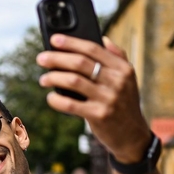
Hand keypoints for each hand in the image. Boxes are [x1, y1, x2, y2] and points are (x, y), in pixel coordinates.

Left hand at [37, 34, 151, 162]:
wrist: (132, 134)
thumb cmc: (123, 103)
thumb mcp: (127, 79)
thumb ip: (117, 57)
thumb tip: (102, 38)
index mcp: (122, 68)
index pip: (93, 49)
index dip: (71, 43)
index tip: (54, 39)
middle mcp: (117, 81)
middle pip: (80, 63)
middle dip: (57, 59)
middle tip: (41, 58)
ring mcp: (108, 98)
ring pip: (73, 81)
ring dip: (54, 78)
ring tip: (43, 79)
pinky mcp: (99, 115)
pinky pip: (71, 105)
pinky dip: (57, 100)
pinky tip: (50, 97)